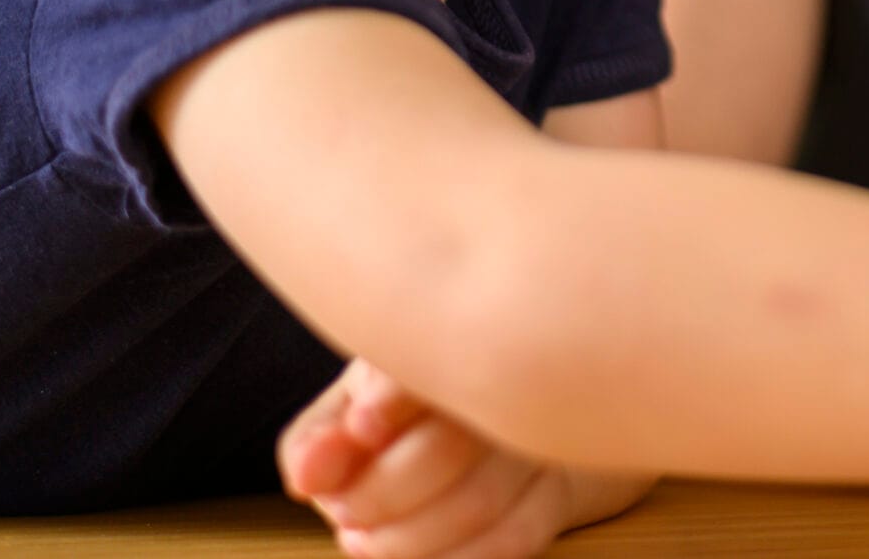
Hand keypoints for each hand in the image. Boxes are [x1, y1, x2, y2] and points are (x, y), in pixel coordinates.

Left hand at [278, 359, 585, 558]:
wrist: (497, 418)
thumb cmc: (408, 411)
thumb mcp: (351, 409)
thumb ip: (316, 440)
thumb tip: (306, 480)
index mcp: (449, 332)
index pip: (429, 362)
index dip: (388, 400)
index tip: (360, 426)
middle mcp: (510, 372)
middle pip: (451, 444)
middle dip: (379, 494)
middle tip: (343, 511)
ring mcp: (542, 432)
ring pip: (481, 502)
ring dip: (407, 539)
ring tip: (366, 538)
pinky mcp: (562, 485)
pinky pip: (514, 538)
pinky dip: (452, 558)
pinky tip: (415, 552)